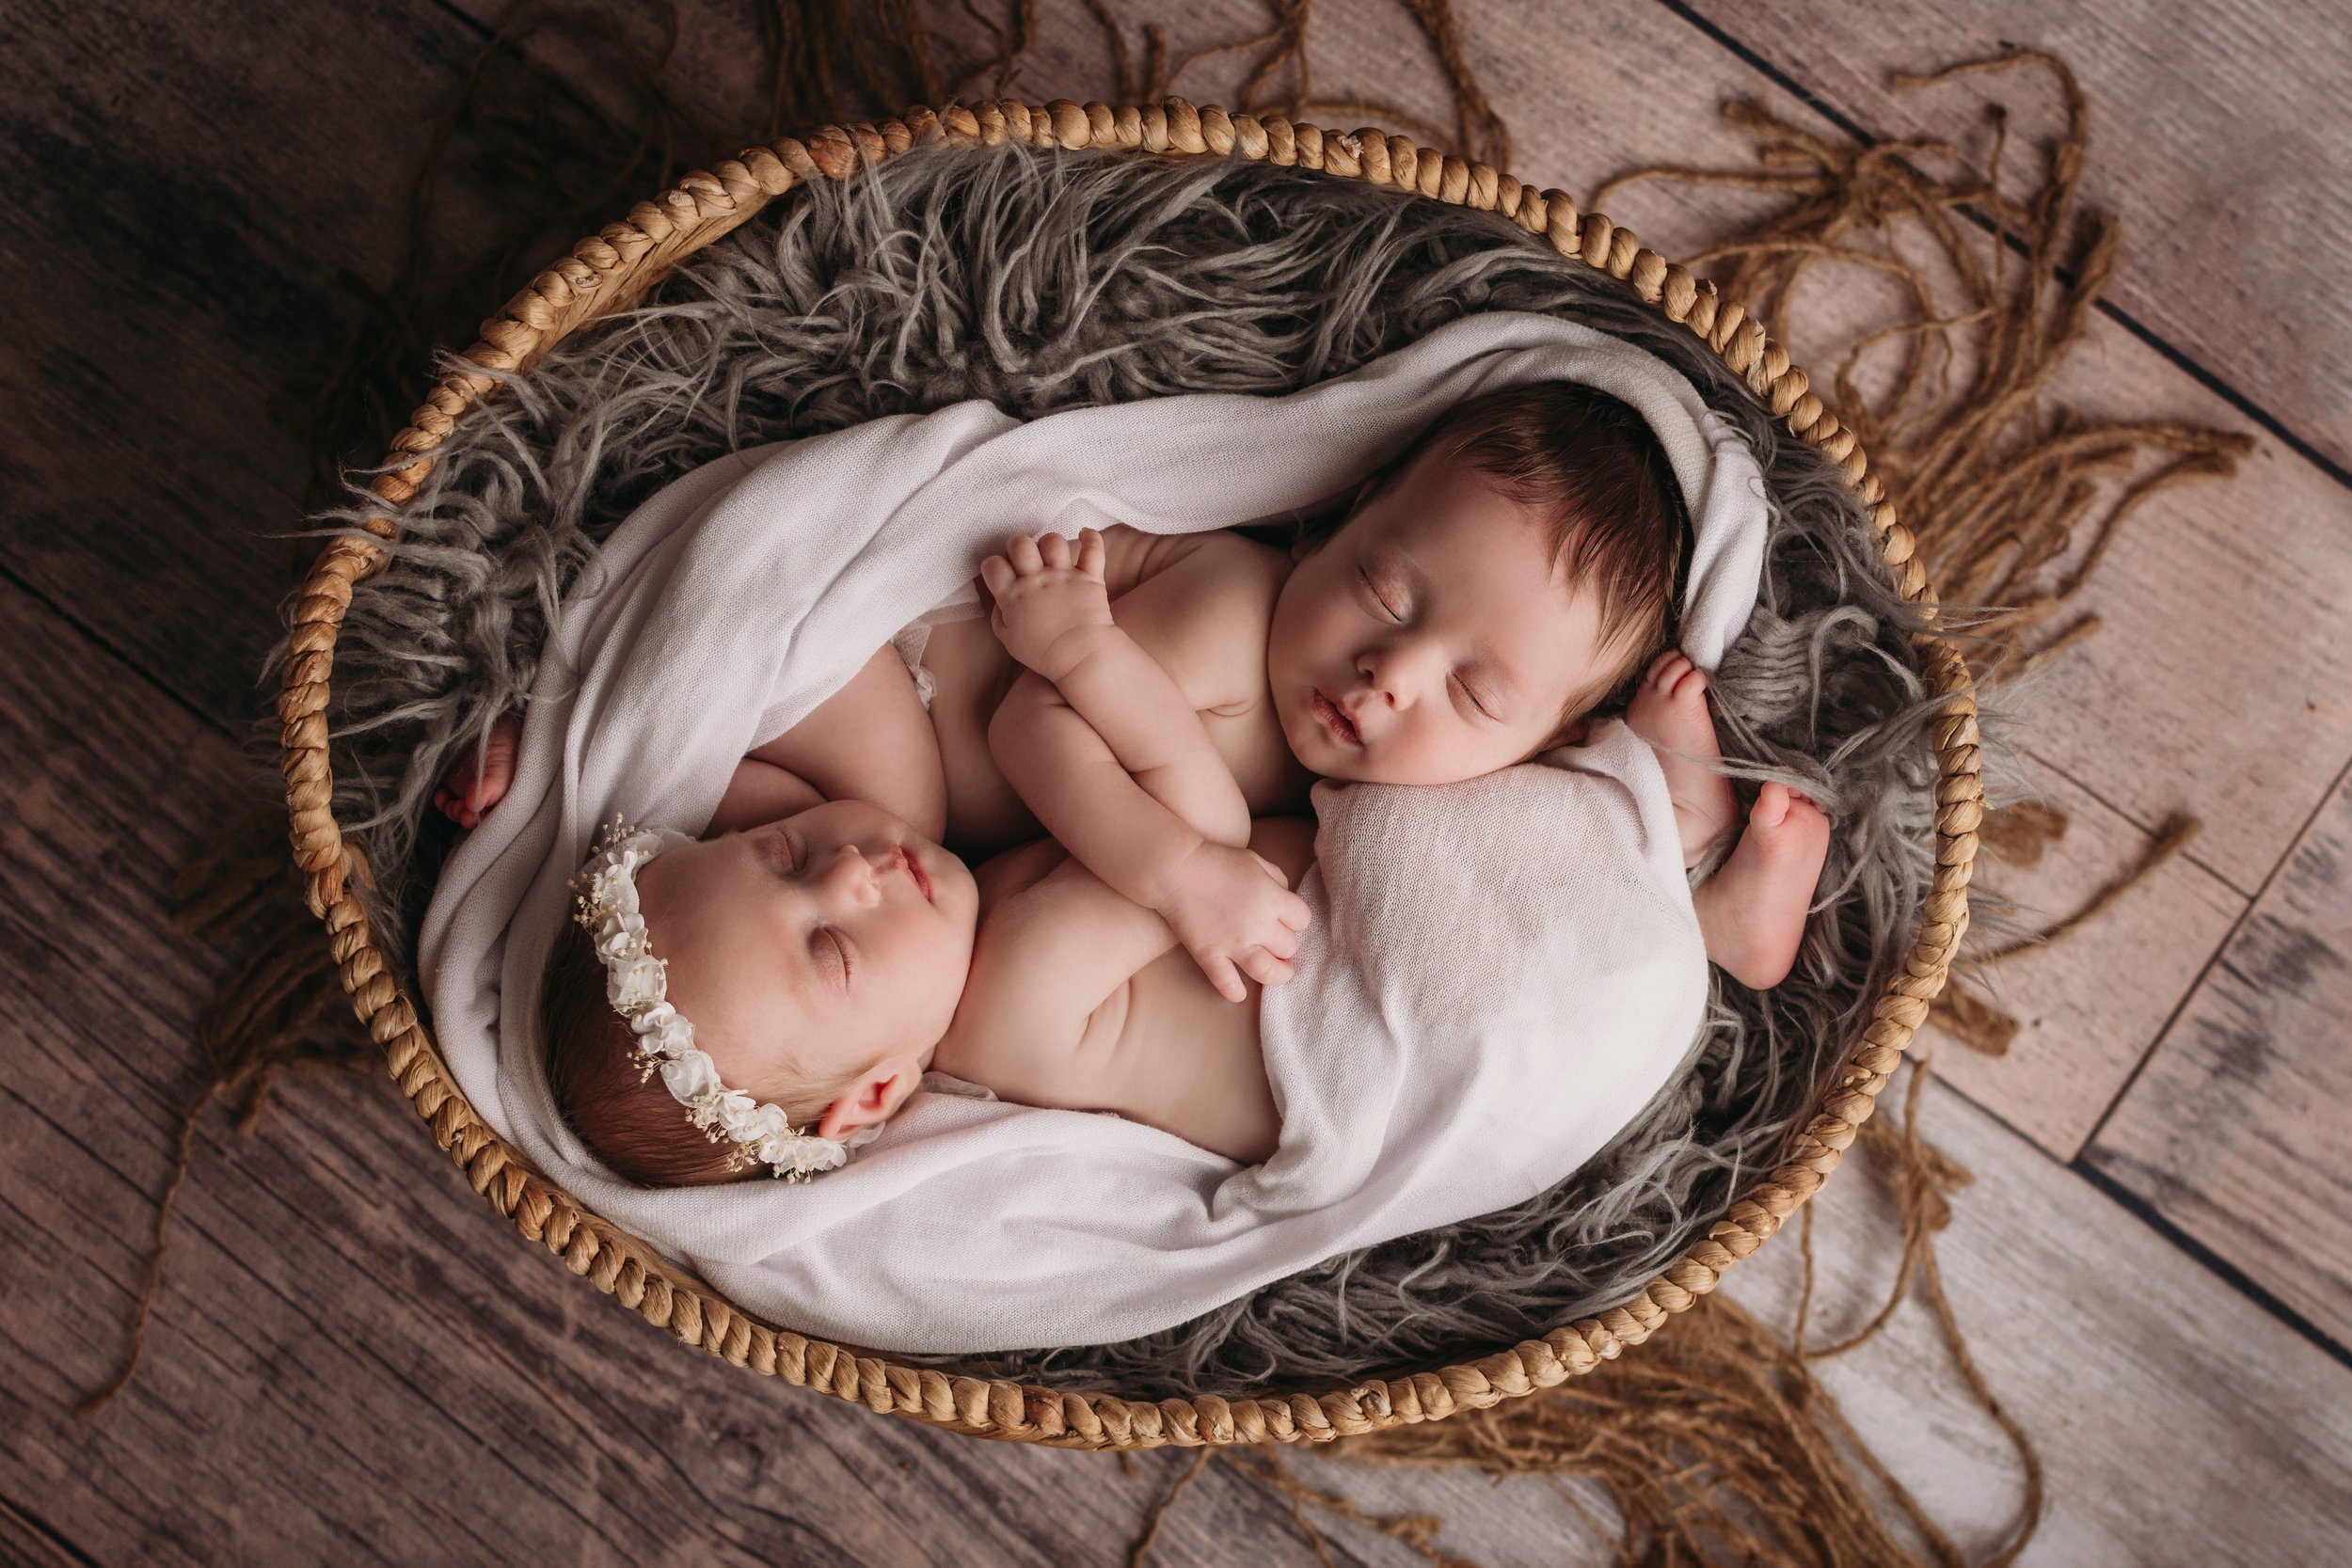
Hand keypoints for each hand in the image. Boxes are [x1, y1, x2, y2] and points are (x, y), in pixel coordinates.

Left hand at [431, 714, 520, 828]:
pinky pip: (447, 798)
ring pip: (459, 810)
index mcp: (506, 801)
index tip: (469, 815)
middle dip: (463, 816)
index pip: (492, 820)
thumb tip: (471, 806)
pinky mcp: (457, 782)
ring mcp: (472, 791)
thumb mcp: (503, 769)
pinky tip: (442, 795)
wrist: (501, 725)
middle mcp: (489, 799)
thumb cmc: (510, 747)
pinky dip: (442, 801)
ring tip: (448, 802)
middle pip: (473, 817)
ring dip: (451, 810)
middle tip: (458, 809)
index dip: (479, 821)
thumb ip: (489, 789)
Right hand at [979, 529, 1115, 681]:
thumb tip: (1001, 601)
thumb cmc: (1043, 654)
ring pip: (1053, 541)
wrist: (1081, 658)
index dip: (993, 565)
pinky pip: (1093, 548)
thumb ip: (1000, 617)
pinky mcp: (1089, 577)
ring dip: (1050, 543)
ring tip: (1052, 555)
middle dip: (1018, 546)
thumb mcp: (1009, 640)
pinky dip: (1091, 538)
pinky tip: (1086, 534)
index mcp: (1013, 595)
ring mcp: (1064, 576)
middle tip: (1024, 559)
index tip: (1000, 572)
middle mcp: (1037, 579)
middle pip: (1020, 544)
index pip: (993, 565)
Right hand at [1157, 841, 1312, 1002]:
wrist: (1175, 869)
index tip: (1287, 919)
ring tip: (1279, 973)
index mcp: (1272, 899)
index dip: (1297, 919)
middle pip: (1288, 947)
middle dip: (1285, 944)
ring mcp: (1233, 943)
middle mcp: (1258, 925)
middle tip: (1277, 941)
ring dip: (1278, 975)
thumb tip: (1283, 898)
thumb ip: (1277, 880)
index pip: (1302, 919)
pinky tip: (1240, 992)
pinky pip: (1227, 983)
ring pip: (1268, 972)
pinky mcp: (1209, 955)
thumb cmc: (1217, 860)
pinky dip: (1235, 991)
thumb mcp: (1256, 861)